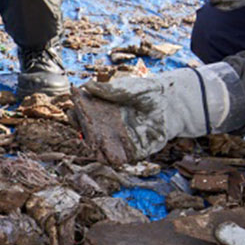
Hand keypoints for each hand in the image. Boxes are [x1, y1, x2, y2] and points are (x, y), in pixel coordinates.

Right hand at [78, 65, 233, 160]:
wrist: (172, 105)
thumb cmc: (148, 93)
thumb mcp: (129, 88)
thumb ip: (109, 89)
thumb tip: (86, 85)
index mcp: (101, 111)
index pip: (82, 115)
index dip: (75, 115)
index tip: (73, 109)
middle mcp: (106, 128)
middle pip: (87, 135)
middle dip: (83, 133)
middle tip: (83, 128)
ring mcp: (117, 141)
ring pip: (99, 151)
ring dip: (95, 149)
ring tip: (93, 144)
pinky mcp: (131, 152)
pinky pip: (119, 159)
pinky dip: (113, 158)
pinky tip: (113, 152)